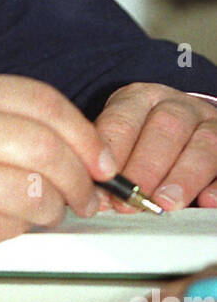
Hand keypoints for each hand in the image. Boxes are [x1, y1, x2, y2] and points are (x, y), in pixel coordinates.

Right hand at [0, 74, 117, 275]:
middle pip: (45, 146)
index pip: (41, 101)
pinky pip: (12, 225)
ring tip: (44, 210)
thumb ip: (15, 123)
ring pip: (35, 190)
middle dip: (80, 178)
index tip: (102, 159)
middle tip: (87, 195)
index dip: (84, 132)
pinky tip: (5, 221)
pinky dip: (23, 229)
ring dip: (54, 209)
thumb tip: (92, 152)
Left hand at [95, 84, 216, 211]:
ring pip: (204, 144)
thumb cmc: (146, 140)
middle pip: (166, 128)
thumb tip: (96, 196)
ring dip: (183, 177)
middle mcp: (178, 106)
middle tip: (134, 197)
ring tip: (166, 203)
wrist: (189, 130)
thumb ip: (111, 161)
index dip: (114, 150)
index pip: (124, 118)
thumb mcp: (124, 137)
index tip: (103, 180)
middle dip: (147, 166)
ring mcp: (210, 124)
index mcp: (141, 98)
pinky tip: (206, 202)